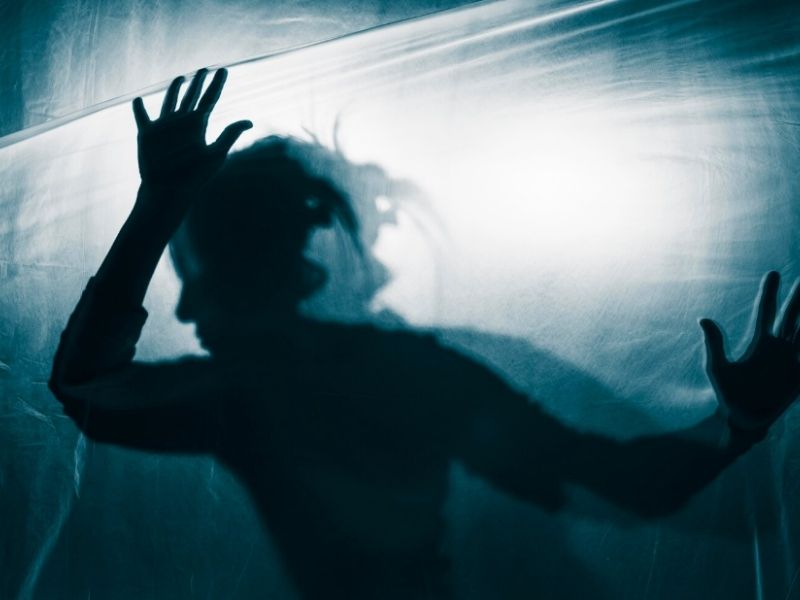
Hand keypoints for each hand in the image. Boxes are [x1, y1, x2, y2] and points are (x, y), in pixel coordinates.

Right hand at [132, 68, 251, 191]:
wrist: (170, 190)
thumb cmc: (194, 176)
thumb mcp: (215, 153)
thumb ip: (229, 135)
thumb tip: (250, 121)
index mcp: (199, 125)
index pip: (210, 99)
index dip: (217, 84)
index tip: (223, 70)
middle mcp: (183, 124)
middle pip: (192, 97)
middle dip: (198, 82)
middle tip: (204, 68)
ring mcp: (165, 128)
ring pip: (170, 102)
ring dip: (175, 89)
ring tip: (180, 77)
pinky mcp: (147, 134)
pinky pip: (143, 118)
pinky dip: (139, 109)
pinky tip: (137, 100)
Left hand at [701, 271, 799, 432]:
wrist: (742, 419)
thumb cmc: (727, 393)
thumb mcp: (717, 367)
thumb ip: (714, 344)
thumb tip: (703, 319)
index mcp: (760, 342)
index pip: (766, 311)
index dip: (769, 293)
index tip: (772, 273)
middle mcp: (779, 347)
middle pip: (791, 316)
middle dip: (798, 298)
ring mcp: (792, 361)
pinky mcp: (799, 377)